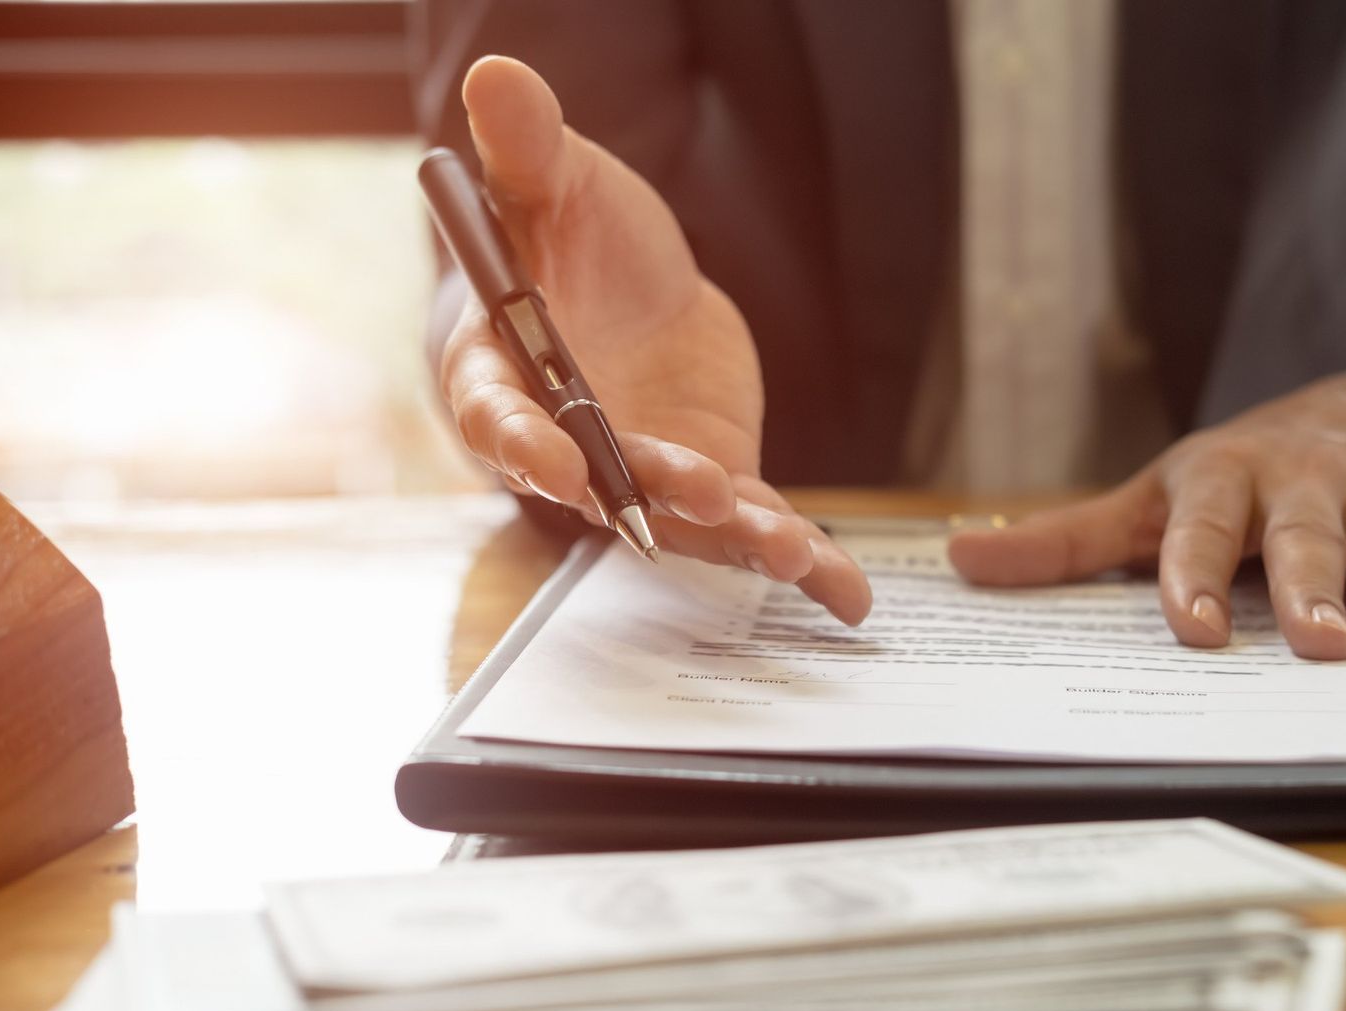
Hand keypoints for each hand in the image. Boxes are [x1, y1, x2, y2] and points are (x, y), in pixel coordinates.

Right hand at [440, 57, 870, 624]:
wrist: (633, 282)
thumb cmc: (568, 235)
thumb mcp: (558, 182)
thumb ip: (528, 148)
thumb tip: (496, 77)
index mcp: (503, 374)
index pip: (499, 417)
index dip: (523, 443)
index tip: (556, 463)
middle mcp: (568, 445)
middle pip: (603, 483)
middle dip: (652, 492)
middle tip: (705, 491)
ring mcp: (643, 474)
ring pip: (683, 521)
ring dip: (735, 539)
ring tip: (793, 552)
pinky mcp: (711, 484)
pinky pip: (752, 527)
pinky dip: (802, 562)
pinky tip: (850, 597)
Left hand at [948, 353, 1345, 657]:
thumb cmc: (1239, 476)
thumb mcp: (1152, 497)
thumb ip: (1067, 539)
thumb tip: (960, 559)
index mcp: (1222, 478)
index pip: (1203, 528)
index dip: (1194, 575)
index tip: (1190, 628)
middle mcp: (1299, 482)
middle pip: (1305, 537)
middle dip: (1312, 588)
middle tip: (1314, 645)